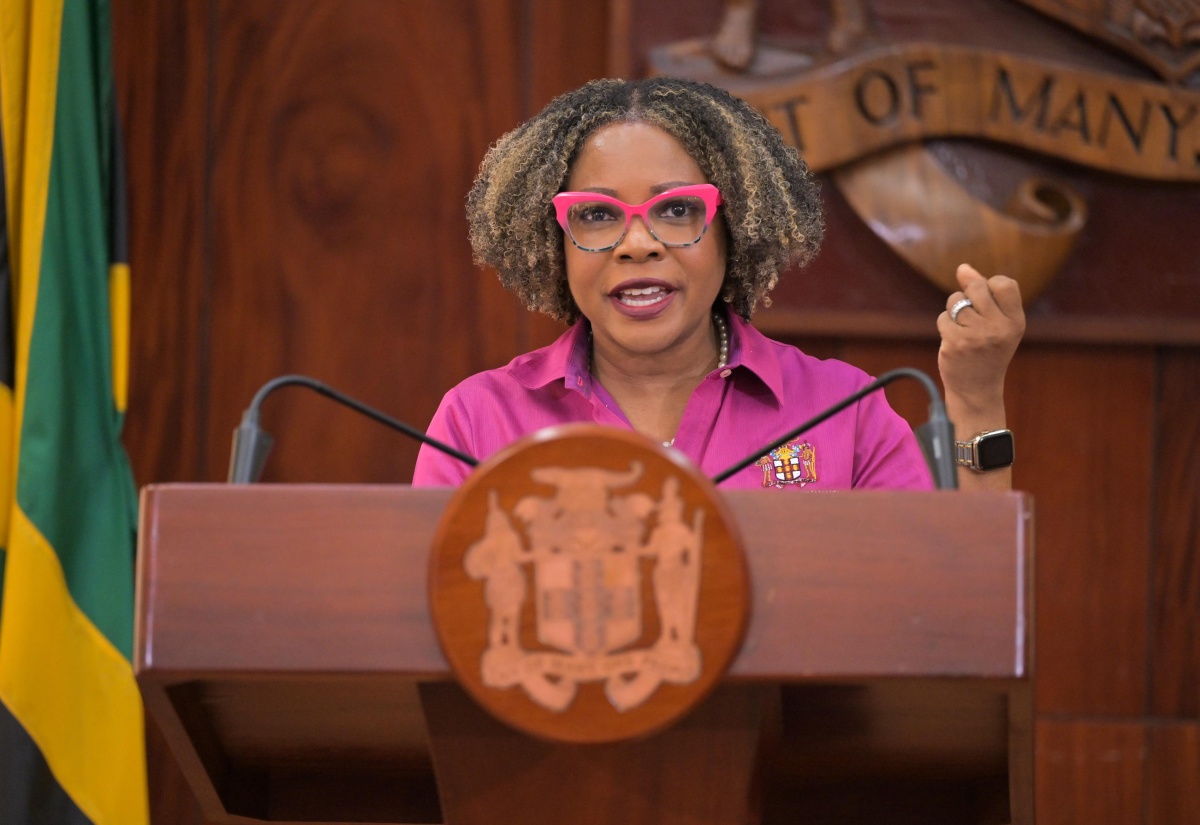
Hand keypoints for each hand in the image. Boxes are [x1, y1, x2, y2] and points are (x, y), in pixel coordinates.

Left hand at [937, 264, 1024, 415]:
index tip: (988, 304)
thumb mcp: (997, 322)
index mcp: (1015, 321)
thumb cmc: (987, 350)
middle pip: (976, 287)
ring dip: (954, 311)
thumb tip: (963, 268)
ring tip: (964, 328)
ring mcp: (976, 336)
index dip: (990, 286)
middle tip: (972, 315)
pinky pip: (943, 317)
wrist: (977, 389)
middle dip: (968, 294)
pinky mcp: (955, 344)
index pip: (1003, 283)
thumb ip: (984, 293)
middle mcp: (999, 328)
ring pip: (955, 301)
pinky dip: (945, 325)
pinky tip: (953, 340)